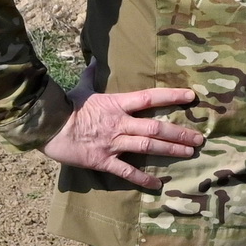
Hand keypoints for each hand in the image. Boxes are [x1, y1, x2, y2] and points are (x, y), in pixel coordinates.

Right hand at [47, 86, 202, 190]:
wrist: (47, 126)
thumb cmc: (64, 106)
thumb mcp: (80, 89)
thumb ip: (89, 76)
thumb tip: (91, 60)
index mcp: (116, 104)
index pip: (150, 98)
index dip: (171, 97)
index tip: (191, 97)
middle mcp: (119, 124)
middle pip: (156, 128)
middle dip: (180, 133)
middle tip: (199, 139)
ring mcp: (113, 143)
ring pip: (147, 147)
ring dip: (170, 151)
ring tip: (190, 154)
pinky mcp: (103, 160)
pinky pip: (126, 172)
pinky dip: (142, 179)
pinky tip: (157, 185)